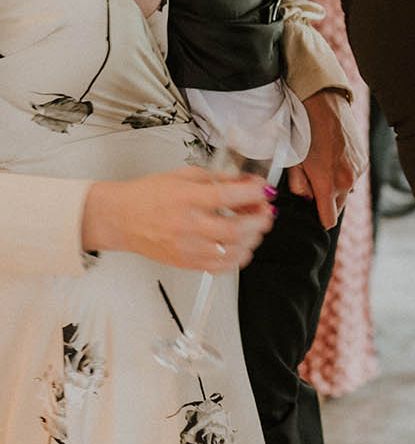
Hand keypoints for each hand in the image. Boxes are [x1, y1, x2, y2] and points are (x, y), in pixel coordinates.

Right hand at [83, 167, 273, 270]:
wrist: (119, 218)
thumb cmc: (148, 195)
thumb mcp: (185, 175)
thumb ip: (218, 178)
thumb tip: (246, 181)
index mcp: (186, 198)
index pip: (226, 196)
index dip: (252, 192)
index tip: (264, 189)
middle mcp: (186, 225)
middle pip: (233, 229)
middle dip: (259, 220)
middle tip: (266, 212)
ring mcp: (186, 247)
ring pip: (229, 251)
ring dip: (252, 240)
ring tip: (255, 228)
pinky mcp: (185, 263)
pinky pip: (218, 267)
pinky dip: (236, 259)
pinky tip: (240, 247)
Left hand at [288, 89, 366, 228]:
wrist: (324, 104)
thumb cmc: (304, 132)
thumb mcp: (294, 162)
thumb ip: (300, 187)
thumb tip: (308, 198)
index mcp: (328, 185)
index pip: (328, 220)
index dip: (319, 218)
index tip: (311, 209)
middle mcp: (347, 181)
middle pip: (338, 207)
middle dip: (326, 201)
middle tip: (313, 182)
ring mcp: (358, 170)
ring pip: (346, 190)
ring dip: (336, 185)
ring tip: (323, 165)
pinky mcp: (363, 159)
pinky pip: (353, 175)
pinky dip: (344, 172)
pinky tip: (333, 156)